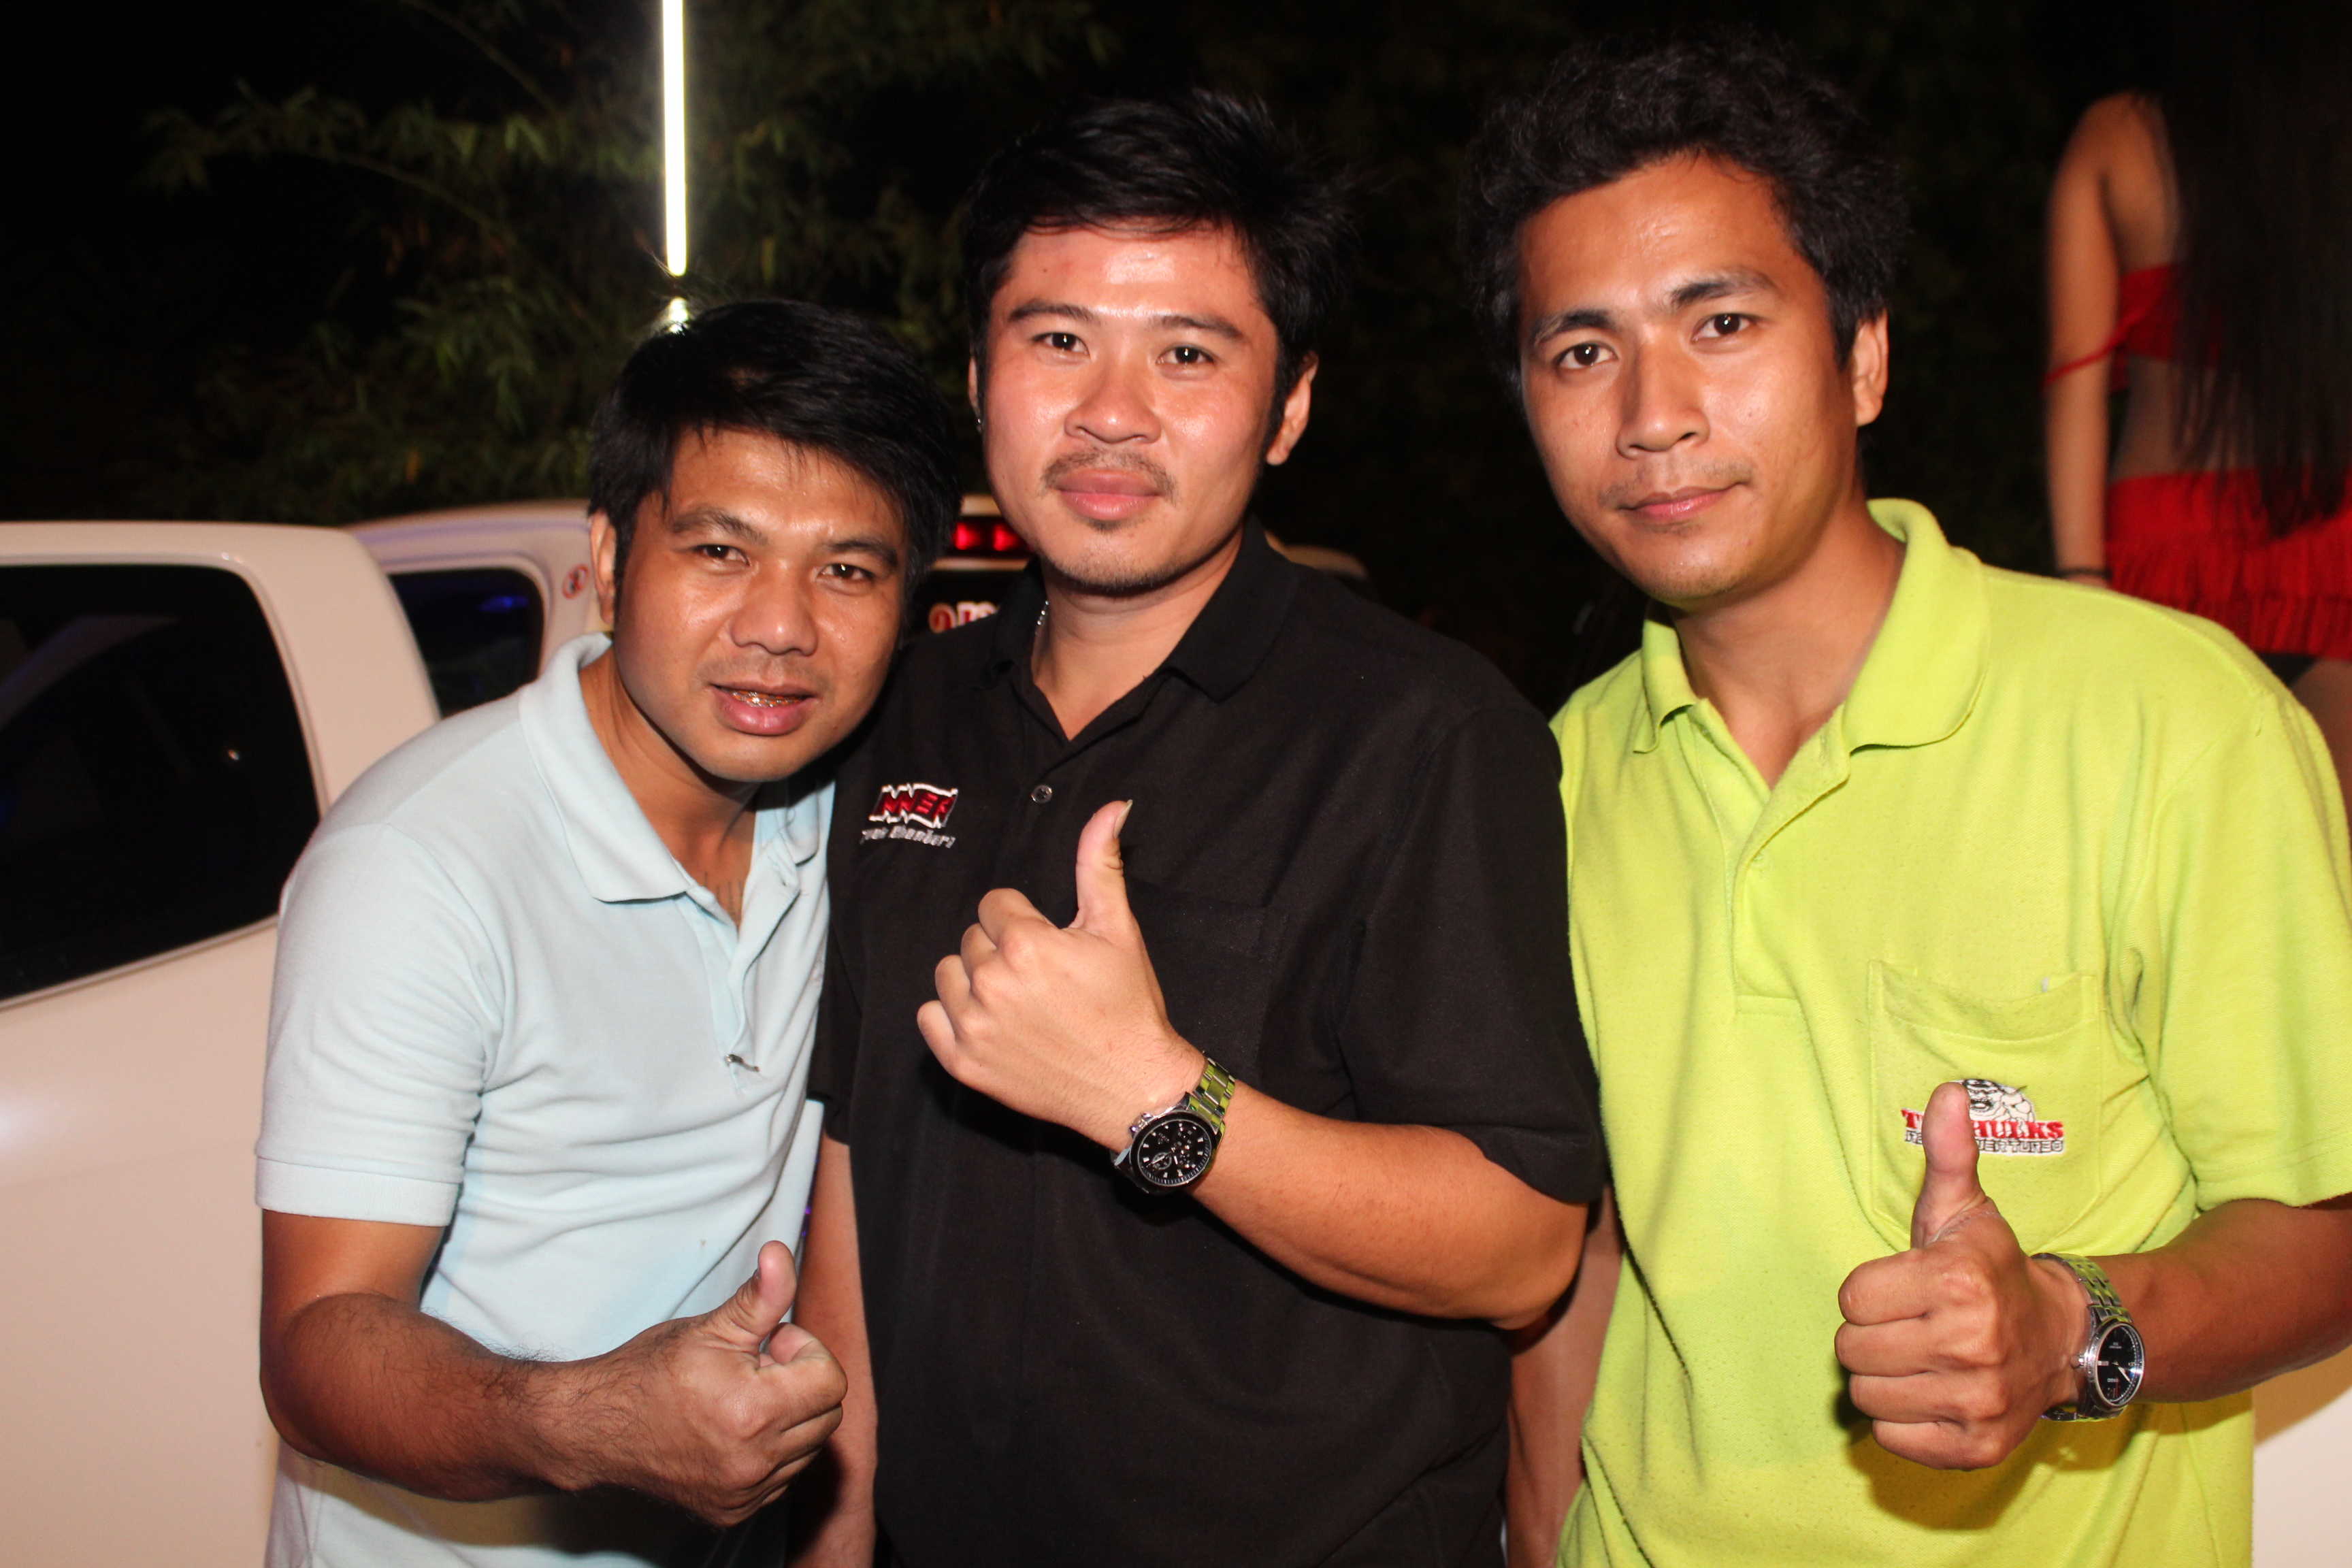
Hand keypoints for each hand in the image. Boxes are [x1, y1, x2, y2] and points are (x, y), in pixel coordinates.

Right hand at [556, 1241, 846, 1525]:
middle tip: (756, 1368)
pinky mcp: (733, 1512)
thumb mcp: (710, 1326)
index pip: (831, 1380)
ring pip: (809, 1446)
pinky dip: (772, 1451)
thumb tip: (780, 1252)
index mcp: (754, 1411)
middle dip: (801, 1383)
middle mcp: (754, 1461)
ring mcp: (744, 1493)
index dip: (805, 1351)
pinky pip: (784, 1477)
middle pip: (828, 1414)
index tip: (771, 1344)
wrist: (598, 1429)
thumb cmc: (651, 1371)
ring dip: (790, 1418)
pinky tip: (735, 1430)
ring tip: (743, 1398)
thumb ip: (761, 1294)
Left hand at [918, 800, 1203, 1149]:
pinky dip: (952, 1017)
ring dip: (974, 981)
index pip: (994, 905)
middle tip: (1042, 979)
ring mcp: (973, 1027)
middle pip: (971, 939)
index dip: (1025, 923)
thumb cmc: (1128, 1006)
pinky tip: (991, 1024)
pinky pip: (928, 1017)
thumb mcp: (1118, 929)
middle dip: (1001, 950)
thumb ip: (1100, 864)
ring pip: (948, 974)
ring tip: (1017, 1001)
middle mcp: (992, 983)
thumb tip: (1112, 806)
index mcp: (1026, 943)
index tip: (1051, 948)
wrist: (1134, 1086)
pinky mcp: (963, 1063)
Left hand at [1834, 1081, 2087, 1468]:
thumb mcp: (1965, 1209)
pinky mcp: (1976, 1446)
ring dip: (1882, 1379)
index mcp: (1957, 1281)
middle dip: (1871, 1335)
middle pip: (1852, 1351)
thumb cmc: (1992, 1269)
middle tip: (1908, 1325)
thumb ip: (1948, 1153)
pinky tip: (1931, 1393)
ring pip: (1867, 1397)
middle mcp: (1971, 1343)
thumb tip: (1948, 1091)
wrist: (2061, 1339)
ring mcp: (1978, 1400)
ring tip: (1917, 1358)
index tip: (1902, 1287)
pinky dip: (1901, 1421)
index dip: (1869, 1291)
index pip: (1852, 1298)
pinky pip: (1892, 1439)